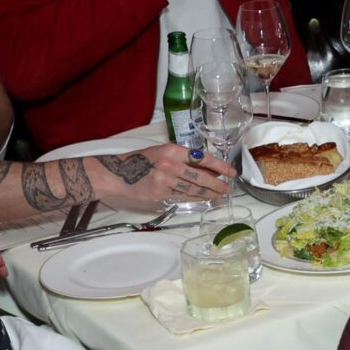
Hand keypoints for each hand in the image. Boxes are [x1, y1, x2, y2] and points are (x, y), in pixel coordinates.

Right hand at [86, 143, 236, 211]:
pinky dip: (196, 198)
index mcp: (172, 150)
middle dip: (218, 184)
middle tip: (228, 188)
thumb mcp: (163, 152)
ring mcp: (165, 181)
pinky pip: (183, 197)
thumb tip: (209, 168)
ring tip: (220, 195)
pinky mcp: (160, 194)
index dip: (220, 166)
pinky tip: (204, 199)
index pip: (202, 157)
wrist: (118, 173)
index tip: (231, 171)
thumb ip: (184, 158)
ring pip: (194, 190)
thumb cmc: (142, 160)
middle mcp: (170, 165)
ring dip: (210, 194)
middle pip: (201, 177)